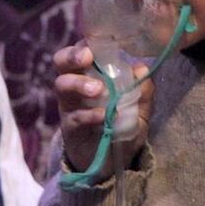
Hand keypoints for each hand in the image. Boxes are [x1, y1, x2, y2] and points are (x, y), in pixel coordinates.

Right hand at [53, 40, 153, 176]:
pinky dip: (89, 114)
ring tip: (98, 90)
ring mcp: (69, 105)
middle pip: (61, 61)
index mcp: (89, 73)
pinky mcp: (69, 127)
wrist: (110, 162)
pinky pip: (73, 116)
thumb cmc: (120, 125)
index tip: (96, 45)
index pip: (81, 50)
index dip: (84, 43)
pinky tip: (104, 115)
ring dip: (79, 83)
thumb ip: (142, 91)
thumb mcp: (139, 109)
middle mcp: (74, 84)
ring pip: (62, 85)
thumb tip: (143, 69)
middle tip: (87, 58)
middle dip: (72, 56)